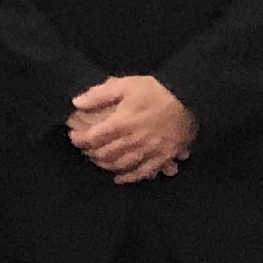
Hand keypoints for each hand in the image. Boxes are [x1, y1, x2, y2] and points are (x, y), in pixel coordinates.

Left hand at [68, 74, 193, 181]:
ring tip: (98, 160)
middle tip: (85, 149)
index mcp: (120, 123)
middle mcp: (132, 141)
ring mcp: (148, 152)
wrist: (189, 98)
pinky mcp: (163, 157)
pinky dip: (129, 177)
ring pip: (121, 165)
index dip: (79, 139)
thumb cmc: (155, 90)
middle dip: (90, 153)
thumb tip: (77, 102)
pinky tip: (119, 178)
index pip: (92, 138)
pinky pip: (143, 172)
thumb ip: (99, 95)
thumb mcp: (125, 85)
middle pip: (104, 154)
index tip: (73, 136)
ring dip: (105, 165)